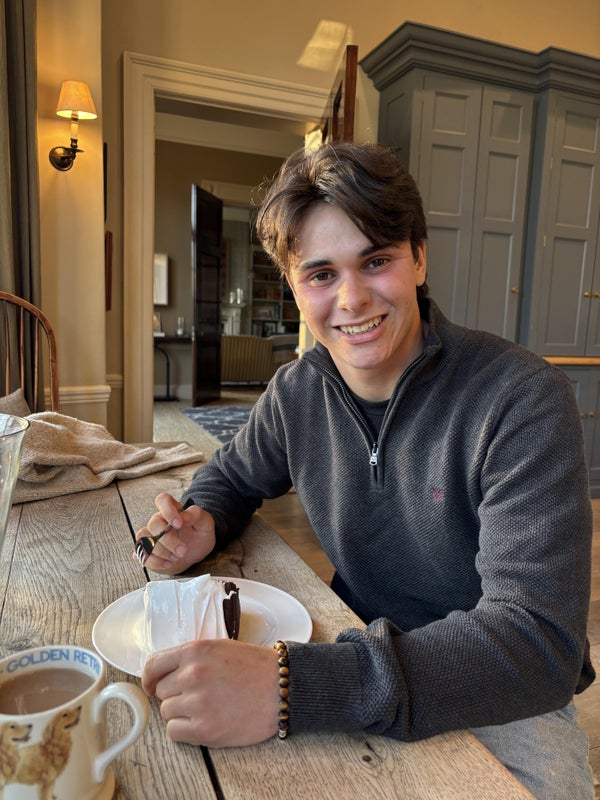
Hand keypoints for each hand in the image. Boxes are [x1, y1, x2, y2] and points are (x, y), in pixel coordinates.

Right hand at [134, 492, 215, 573]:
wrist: (196, 552)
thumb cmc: (199, 534)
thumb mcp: (205, 523)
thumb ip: (196, 515)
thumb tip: (184, 516)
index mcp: (172, 509)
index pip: (163, 500)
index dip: (168, 510)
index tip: (179, 524)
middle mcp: (158, 521)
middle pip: (154, 524)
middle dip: (168, 540)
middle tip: (183, 550)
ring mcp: (150, 536)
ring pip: (144, 540)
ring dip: (161, 552)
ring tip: (176, 557)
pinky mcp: (147, 552)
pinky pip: (142, 555)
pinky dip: (154, 562)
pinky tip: (168, 564)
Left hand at [142, 639, 279, 746]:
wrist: (282, 688)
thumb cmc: (256, 667)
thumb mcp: (220, 647)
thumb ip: (192, 658)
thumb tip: (164, 674)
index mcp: (195, 651)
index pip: (153, 665)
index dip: (149, 678)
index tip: (151, 684)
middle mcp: (192, 675)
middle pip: (161, 691)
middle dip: (175, 693)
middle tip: (198, 694)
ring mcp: (197, 703)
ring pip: (167, 711)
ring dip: (181, 711)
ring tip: (207, 707)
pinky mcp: (205, 729)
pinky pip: (174, 731)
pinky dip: (184, 729)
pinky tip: (203, 721)